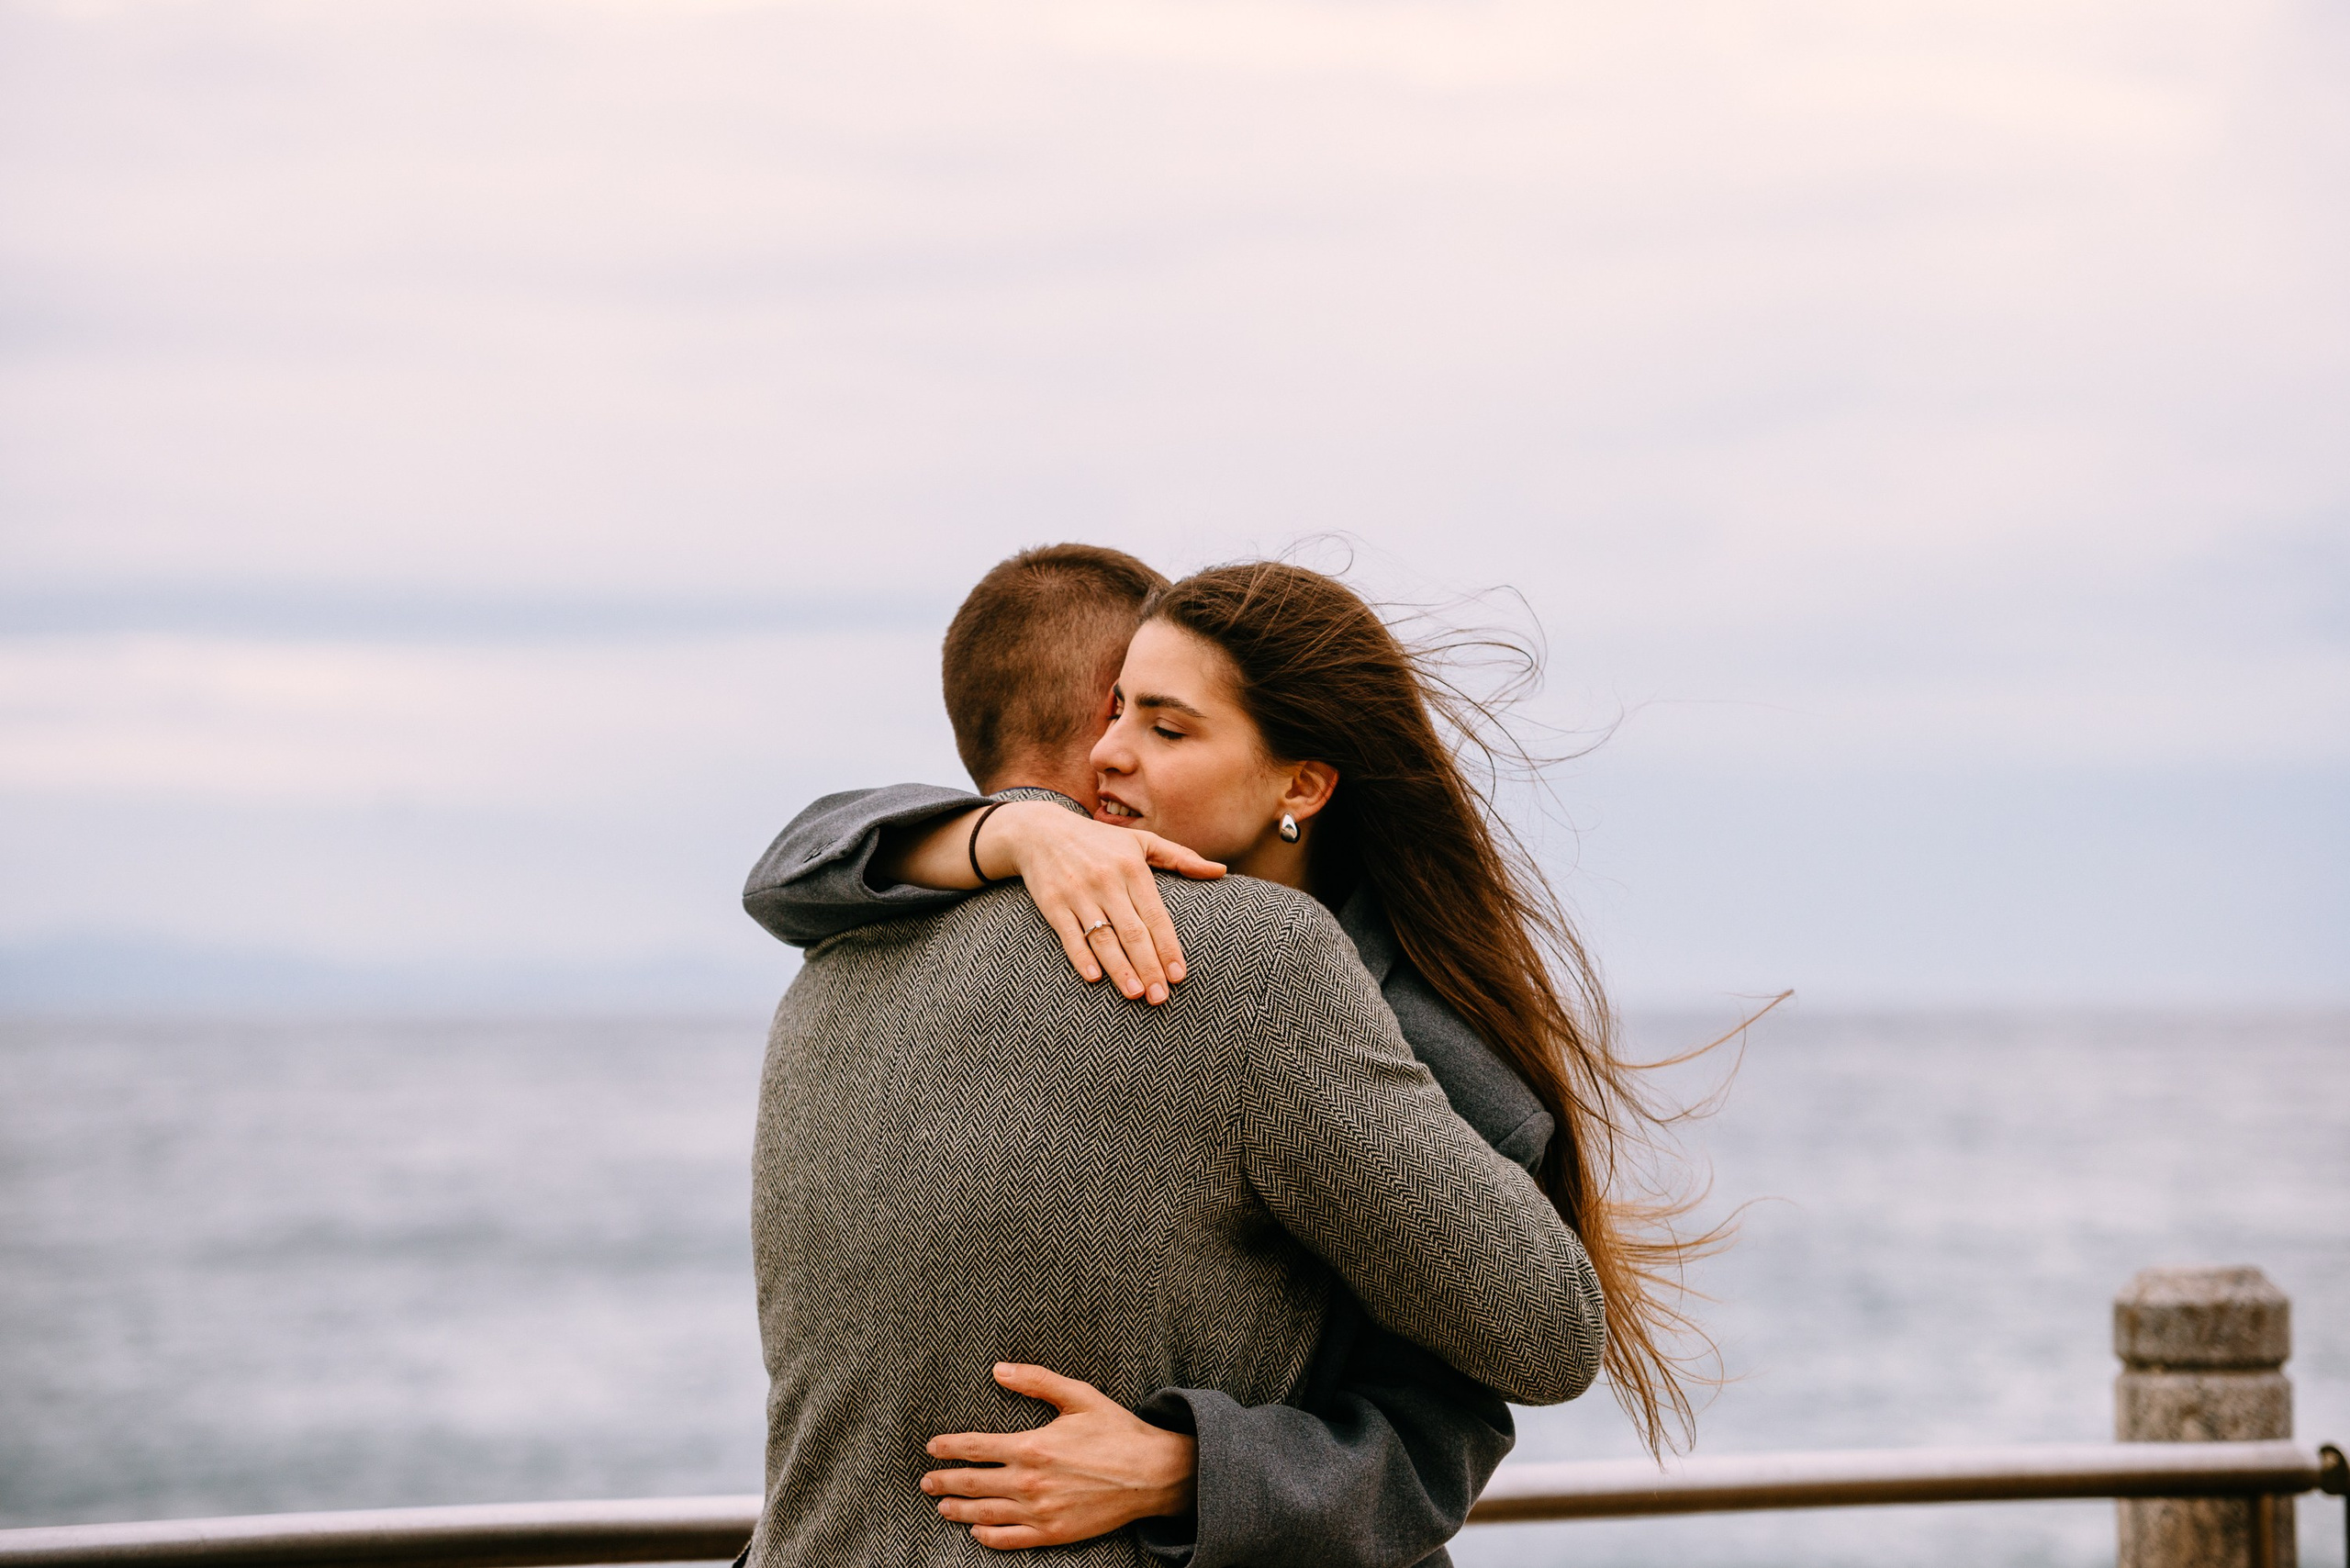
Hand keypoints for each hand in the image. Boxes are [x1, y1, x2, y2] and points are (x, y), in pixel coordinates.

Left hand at [921, 1363, 1195, 1548]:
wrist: (1153, 1474)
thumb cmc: (1116, 1431)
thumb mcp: (1078, 1396)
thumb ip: (1036, 1381)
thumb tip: (998, 1369)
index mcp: (1032, 1447)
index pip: (975, 1448)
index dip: (949, 1448)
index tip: (932, 1448)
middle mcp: (1030, 1482)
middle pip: (973, 1483)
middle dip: (945, 1482)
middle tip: (927, 1482)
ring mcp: (1040, 1512)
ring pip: (986, 1513)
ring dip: (959, 1510)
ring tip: (942, 1507)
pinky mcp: (1054, 1533)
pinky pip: (1011, 1539)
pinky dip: (988, 1536)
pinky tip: (977, 1531)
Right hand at [980, 803, 1223, 1004]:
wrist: (1040, 831)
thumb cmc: (1099, 841)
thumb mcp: (1141, 842)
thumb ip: (1181, 858)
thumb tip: (1221, 871)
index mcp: (1132, 868)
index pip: (1155, 916)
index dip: (1168, 948)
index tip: (1179, 976)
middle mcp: (1107, 880)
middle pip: (1132, 932)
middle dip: (1149, 967)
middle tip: (1161, 997)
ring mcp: (1078, 893)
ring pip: (1103, 938)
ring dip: (1120, 969)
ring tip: (1136, 993)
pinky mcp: (1053, 903)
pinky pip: (1069, 935)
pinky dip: (1081, 957)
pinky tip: (1094, 978)